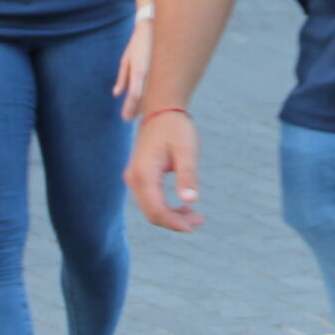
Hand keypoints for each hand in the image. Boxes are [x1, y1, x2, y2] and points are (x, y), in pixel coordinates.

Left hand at [114, 19, 152, 118]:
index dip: (130, 108)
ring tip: (137, 111)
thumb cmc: (137, 44)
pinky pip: (159, 88)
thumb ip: (122, 78)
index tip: (125, 118)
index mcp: (139, 70)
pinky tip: (148, 100)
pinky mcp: (165, 71)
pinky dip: (153, 96)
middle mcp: (150, 73)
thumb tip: (116, 94)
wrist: (154, 27)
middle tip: (128, 118)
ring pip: (153, 95)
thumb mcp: (126, 60)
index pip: (135, 95)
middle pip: (145, 99)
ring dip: (145, 105)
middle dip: (137, 110)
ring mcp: (159, 72)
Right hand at [125, 110, 202, 232]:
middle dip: (175, 222)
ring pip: (150, 209)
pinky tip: (185, 206)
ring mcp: (134, 178)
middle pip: (152, 213)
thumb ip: (187, 176)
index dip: (175, 222)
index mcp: (144, 173)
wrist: (161, 108)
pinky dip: (167, 208)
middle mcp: (133, 178)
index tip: (195, 225)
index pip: (156, 210)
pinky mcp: (139, 177)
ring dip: (172, 216)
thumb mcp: (186, 150)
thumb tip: (191, 201)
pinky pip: (150, 200)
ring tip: (196, 215)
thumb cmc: (175, 127)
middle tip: (200, 220)